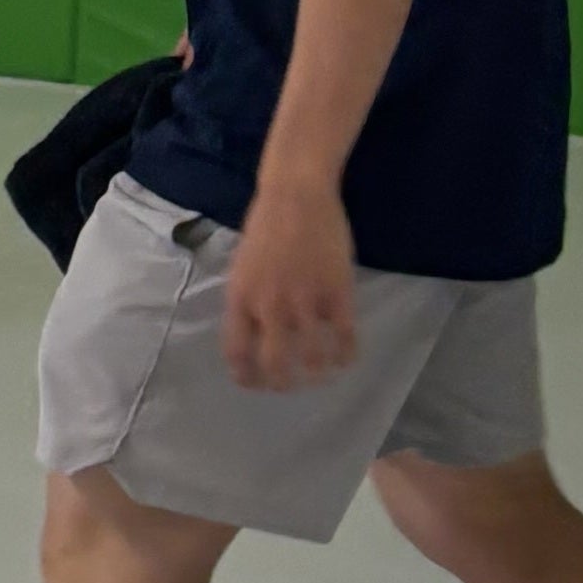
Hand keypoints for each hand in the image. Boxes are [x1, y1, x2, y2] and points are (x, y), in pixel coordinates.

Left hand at [223, 176, 358, 392]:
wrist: (295, 196)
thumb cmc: (265, 228)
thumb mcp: (242, 268)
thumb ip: (246, 302)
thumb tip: (252, 334)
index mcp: (240, 299)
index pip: (237, 351)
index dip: (245, 376)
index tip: (253, 384)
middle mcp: (269, 306)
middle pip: (274, 363)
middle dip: (281, 383)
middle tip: (289, 386)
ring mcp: (304, 300)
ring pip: (312, 357)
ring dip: (317, 375)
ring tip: (320, 377)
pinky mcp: (336, 292)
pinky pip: (343, 336)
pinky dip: (346, 354)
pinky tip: (346, 359)